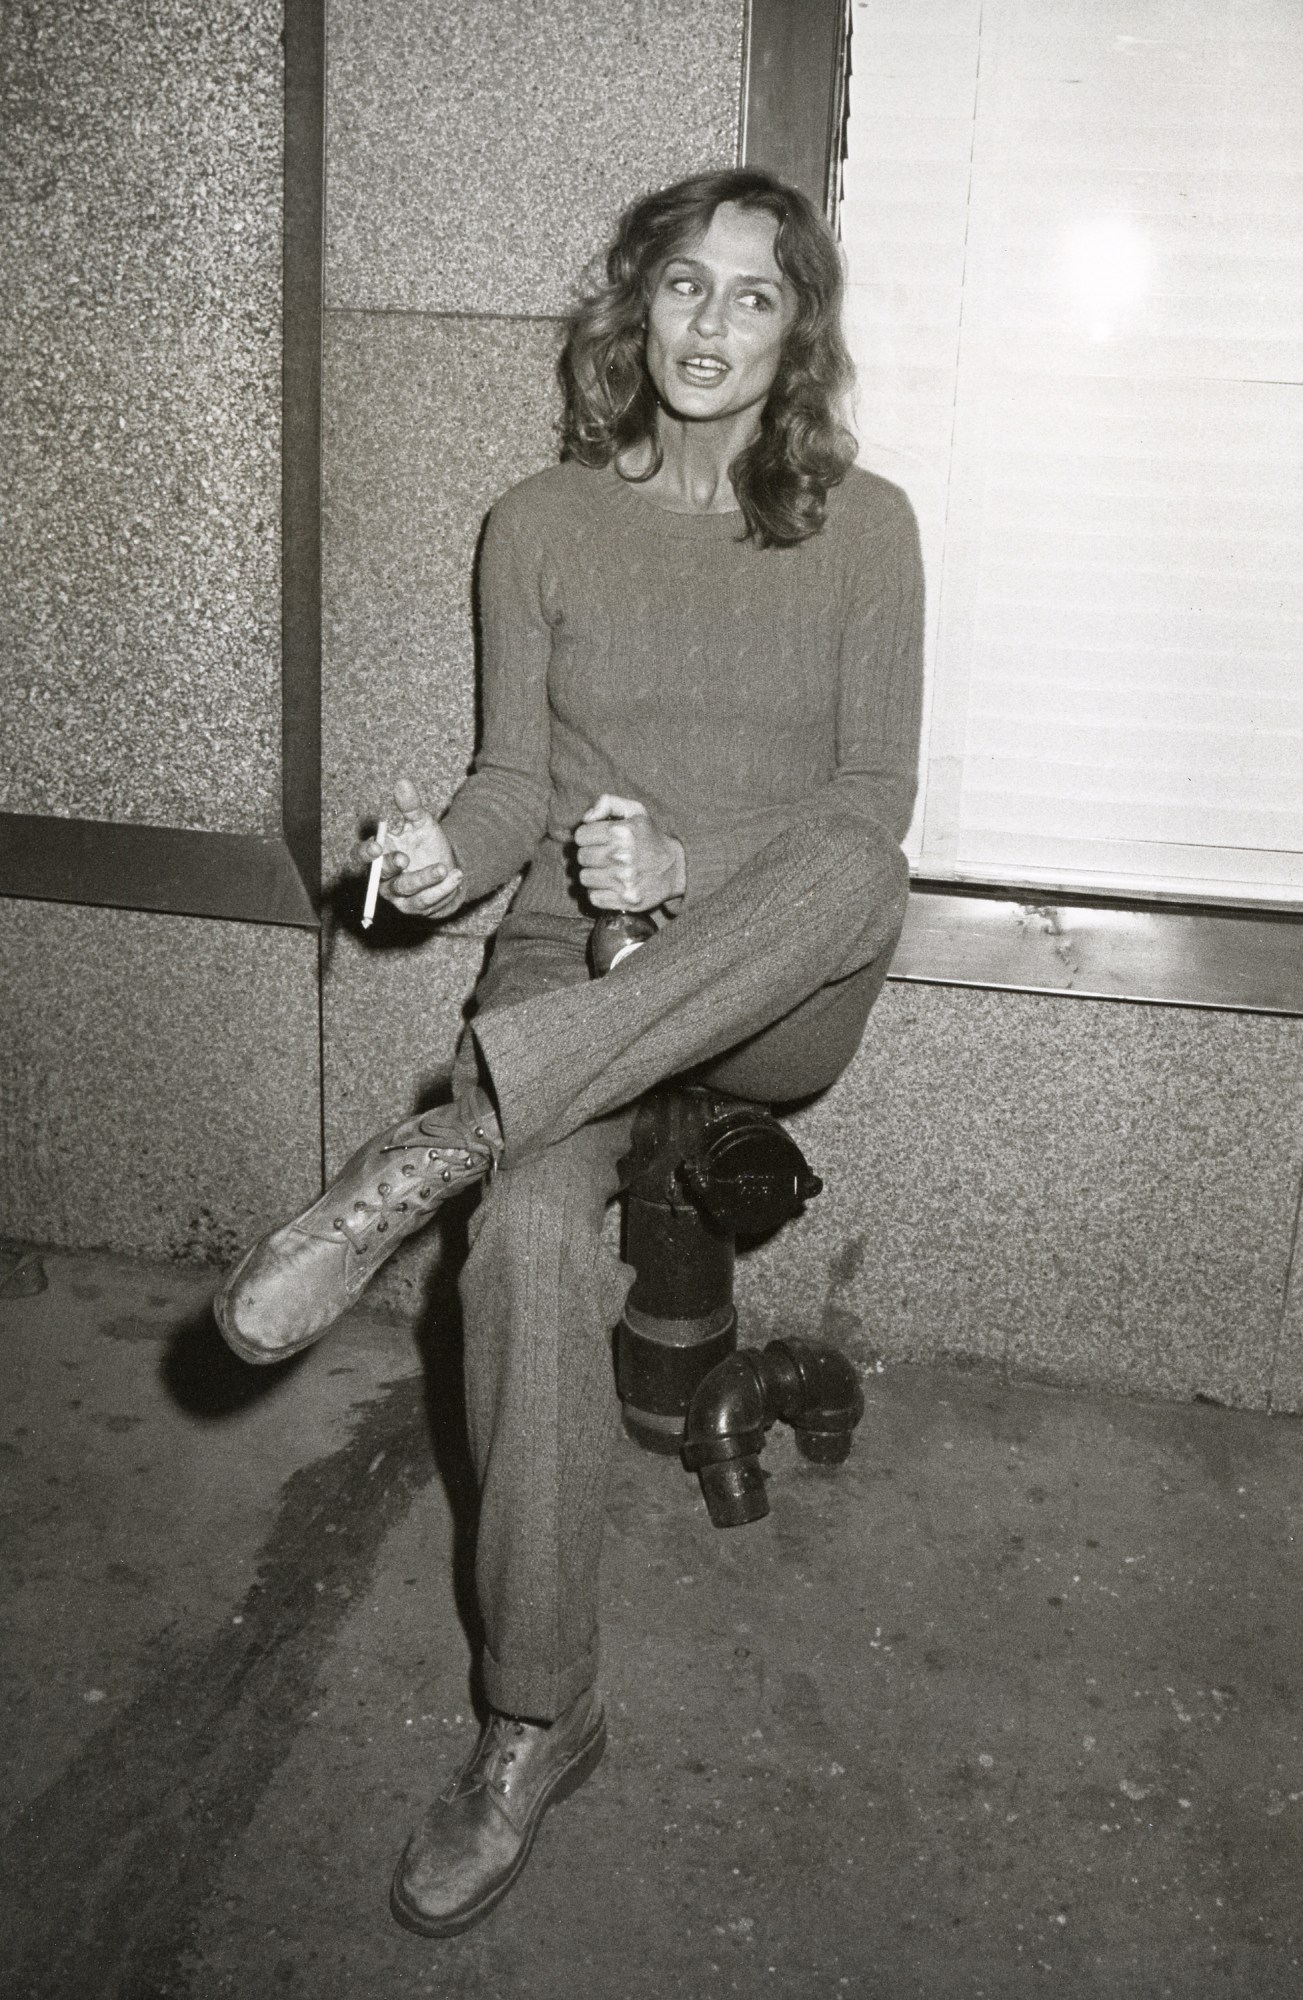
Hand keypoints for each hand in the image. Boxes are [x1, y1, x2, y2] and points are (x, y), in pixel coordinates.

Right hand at [356, 775, 464, 920]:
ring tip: (443, 868)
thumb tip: (402, 782)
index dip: (366, 853)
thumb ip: (410, 806)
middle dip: (391, 866)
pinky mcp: (416, 907)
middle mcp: (384, 877)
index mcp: (380, 854)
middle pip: (379, 875)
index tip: (376, 846)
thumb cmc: (426, 844)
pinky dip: (441, 889)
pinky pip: (425, 901)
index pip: (363, 856)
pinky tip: (455, 877)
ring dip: (424, 878)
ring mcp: (399, 894)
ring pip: (405, 889)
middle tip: (405, 858)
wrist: (448, 868)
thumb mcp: (421, 823)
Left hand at [574, 794, 685, 912]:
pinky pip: (594, 898)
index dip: (587, 837)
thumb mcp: (635, 811)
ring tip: (608, 871)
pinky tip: (611, 886)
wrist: (675, 868)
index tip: (599, 840)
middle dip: (590, 855)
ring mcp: (623, 880)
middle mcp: (622, 856)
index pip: (580, 835)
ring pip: (585, 878)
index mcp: (621, 832)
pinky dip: (599, 893)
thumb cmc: (650, 838)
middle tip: (604, 856)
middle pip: (581, 857)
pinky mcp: (625, 899)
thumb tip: (586, 817)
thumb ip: (608, 802)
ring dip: (594, 875)